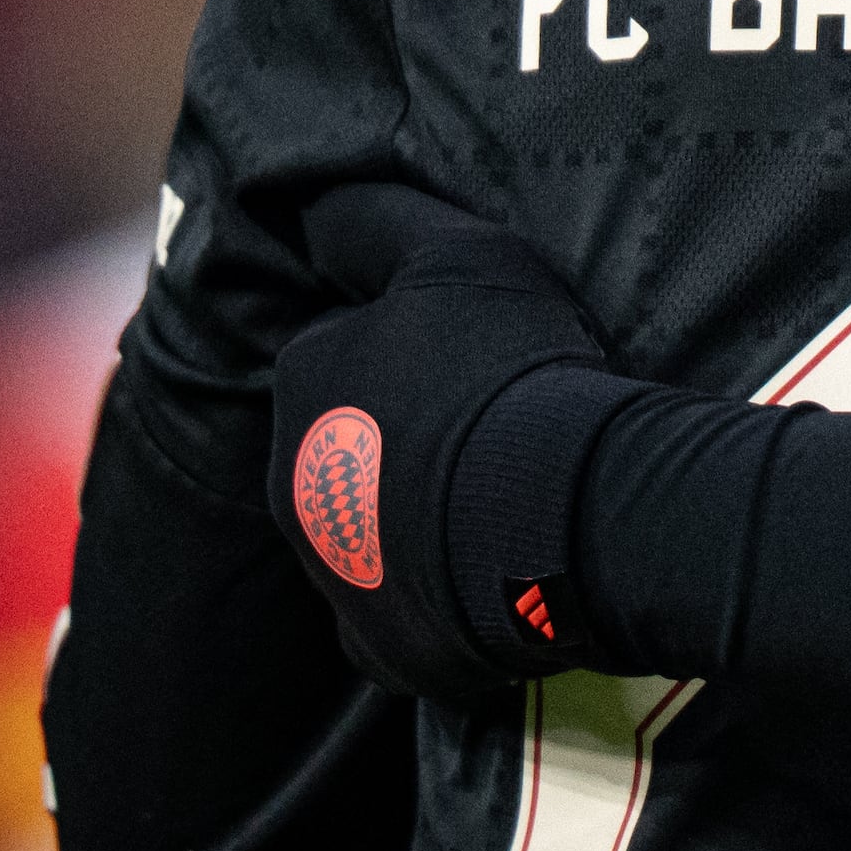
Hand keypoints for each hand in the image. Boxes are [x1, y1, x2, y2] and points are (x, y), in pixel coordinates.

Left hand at [268, 188, 645, 701]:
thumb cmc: (509, 368)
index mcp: (305, 383)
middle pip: (348, 453)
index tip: (476, 358)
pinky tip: (503, 576)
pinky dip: (442, 602)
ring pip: (371, 537)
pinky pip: (407, 618)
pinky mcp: (384, 649)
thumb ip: (372, 222)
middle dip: (404, 444)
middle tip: (497, 433)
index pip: (341, 356)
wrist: (557, 507)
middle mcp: (293, 486)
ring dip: (421, 522)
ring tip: (511, 505)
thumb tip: (310, 201)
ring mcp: (336, 575)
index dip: (410, 352)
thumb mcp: (455, 252)